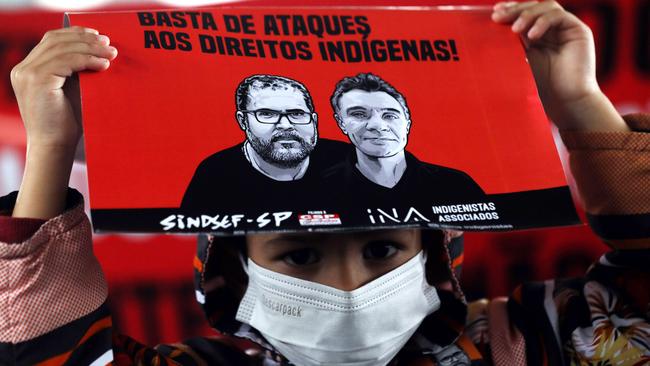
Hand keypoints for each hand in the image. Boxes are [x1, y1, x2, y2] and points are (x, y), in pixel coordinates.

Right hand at [10, 27, 116, 218]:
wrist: (55, 148)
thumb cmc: (66, 124)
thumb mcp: (70, 89)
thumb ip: (75, 70)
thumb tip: (98, 49)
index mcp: (27, 69)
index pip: (51, 40)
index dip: (75, 34)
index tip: (98, 35)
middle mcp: (22, 69)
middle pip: (56, 40)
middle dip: (86, 40)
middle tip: (109, 44)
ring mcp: (26, 74)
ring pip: (63, 49)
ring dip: (90, 49)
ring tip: (111, 54)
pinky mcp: (36, 81)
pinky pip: (67, 62)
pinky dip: (87, 61)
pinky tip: (103, 66)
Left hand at [492, 1, 627, 131]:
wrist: (564, 101)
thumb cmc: (541, 87)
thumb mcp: (520, 60)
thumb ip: (512, 43)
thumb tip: (491, 28)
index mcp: (538, 35)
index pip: (525, 13)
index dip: (511, 8)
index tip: (494, 12)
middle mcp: (553, 29)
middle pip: (535, 6)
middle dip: (515, 9)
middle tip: (498, 17)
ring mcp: (566, 29)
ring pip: (547, 7)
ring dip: (528, 15)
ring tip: (514, 29)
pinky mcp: (579, 31)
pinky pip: (559, 16)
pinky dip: (543, 22)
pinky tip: (531, 36)